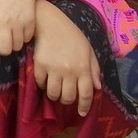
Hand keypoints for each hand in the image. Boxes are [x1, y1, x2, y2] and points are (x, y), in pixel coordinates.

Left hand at [0, 0, 36, 60]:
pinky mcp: (30, 22)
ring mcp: (18, 23)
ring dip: (14, 44)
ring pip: (17, 46)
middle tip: (2, 46)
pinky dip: (24, 38)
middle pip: (4, 49)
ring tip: (12, 36)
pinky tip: (21, 30)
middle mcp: (4, 22)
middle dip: (3, 51)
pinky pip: (27, 39)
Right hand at [33, 1, 101, 116]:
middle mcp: (70, 71)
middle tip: (65, 97)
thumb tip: (97, 87)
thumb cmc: (72, 36)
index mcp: (84, 68)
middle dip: (67, 100)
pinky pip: (40, 83)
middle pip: (68, 97)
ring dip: (54, 96)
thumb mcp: (88, 51)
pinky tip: (44, 81)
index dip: (84, 106)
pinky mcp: (40, 66)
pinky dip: (42, 85)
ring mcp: (54, 69)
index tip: (81, 113)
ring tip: (54, 91)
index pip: (86, 94)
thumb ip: (94, 69)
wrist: (51, 24)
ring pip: (53, 94)